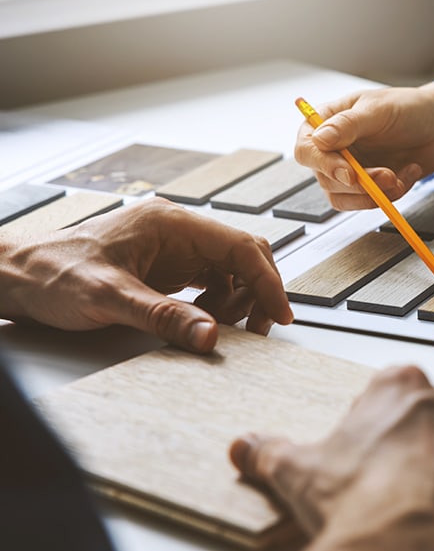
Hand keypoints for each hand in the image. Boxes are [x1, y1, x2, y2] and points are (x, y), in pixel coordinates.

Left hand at [0, 198, 292, 351]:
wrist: (14, 277)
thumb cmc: (52, 275)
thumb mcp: (109, 299)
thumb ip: (164, 317)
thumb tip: (211, 337)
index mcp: (171, 224)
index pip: (240, 247)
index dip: (267, 281)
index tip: (279, 314)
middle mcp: (178, 231)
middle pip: (243, 256)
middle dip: (256, 293)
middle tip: (257, 330)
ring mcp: (173, 248)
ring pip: (230, 271)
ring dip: (236, 302)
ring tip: (221, 328)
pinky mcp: (166, 267)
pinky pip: (210, 282)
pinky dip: (217, 305)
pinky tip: (201, 321)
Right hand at [230, 366, 433, 550]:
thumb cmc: (362, 506)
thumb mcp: (299, 474)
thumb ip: (269, 452)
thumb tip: (244, 446)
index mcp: (401, 386)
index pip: (388, 388)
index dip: (372, 420)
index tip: (361, 447)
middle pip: (430, 416)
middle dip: (412, 443)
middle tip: (387, 480)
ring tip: (420, 504)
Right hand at [294, 82, 433, 209]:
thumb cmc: (406, 108)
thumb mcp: (378, 110)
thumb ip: (348, 124)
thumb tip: (319, 139)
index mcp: (326, 123)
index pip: (307, 150)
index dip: (324, 165)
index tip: (349, 174)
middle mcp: (332, 149)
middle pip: (326, 180)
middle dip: (360, 183)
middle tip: (387, 175)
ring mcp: (349, 170)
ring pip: (345, 198)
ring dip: (375, 194)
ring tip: (399, 176)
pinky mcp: (368, 186)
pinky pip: (371, 201)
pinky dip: (393, 193)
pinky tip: (409, 172)